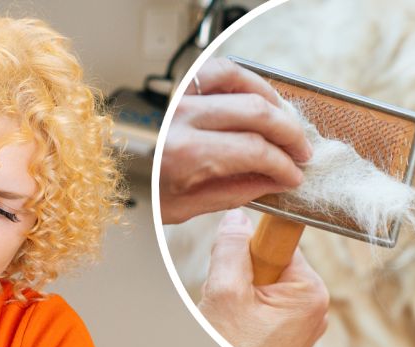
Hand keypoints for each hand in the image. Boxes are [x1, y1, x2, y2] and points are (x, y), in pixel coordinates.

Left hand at [159, 58, 312, 224]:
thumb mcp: (189, 206)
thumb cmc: (148, 194)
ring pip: (241, 83)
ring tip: (287, 124)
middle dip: (288, 135)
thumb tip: (275, 181)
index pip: (254, 151)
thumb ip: (236, 191)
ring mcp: (180, 99)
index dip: (283, 164)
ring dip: (273, 102)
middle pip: (256, 114)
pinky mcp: (179, 90)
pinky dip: (248, 80)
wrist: (112, 179)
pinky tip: (263, 99)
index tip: (295, 175)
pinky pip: (220, 71)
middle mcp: (183, 120)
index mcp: (185, 154)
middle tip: (302, 152)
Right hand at [198, 210, 328, 346]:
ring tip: (230, 322)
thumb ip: (231, 249)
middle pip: (269, 265)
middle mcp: (313, 307)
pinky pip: (262, 309)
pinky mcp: (287, 338)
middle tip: (228, 303)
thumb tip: (236, 219)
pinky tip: (234, 331)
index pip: (279, 244)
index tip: (234, 263)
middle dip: (241, 277)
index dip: (250, 250)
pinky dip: (242, 314)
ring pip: (262, 288)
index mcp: (310, 292)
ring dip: (238, 298)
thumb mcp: (225, 291)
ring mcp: (301, 325)